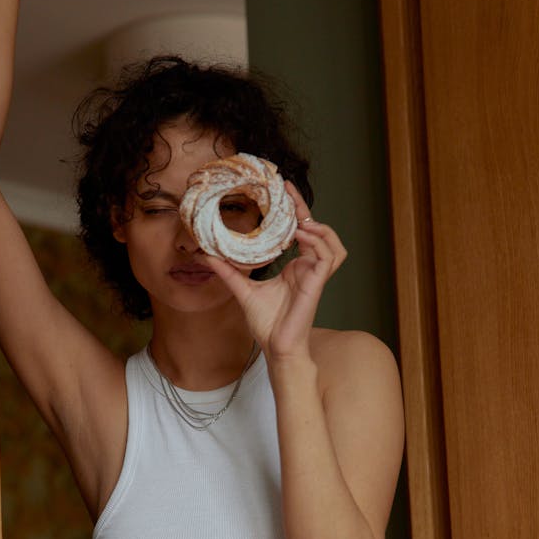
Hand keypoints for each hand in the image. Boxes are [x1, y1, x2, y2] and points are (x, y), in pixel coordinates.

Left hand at [207, 182, 347, 358]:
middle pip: (318, 231)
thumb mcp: (242, 289)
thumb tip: (206, 255)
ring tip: (301, 220)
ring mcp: (314, 276)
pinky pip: (327, 258)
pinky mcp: (317, 284)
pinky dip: (318, 243)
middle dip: (305, 210)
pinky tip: (301, 236)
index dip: (296, 211)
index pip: (301, 232)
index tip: (283, 191)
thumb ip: (227, 271)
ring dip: (320, 228)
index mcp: (295, 267)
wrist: (276, 347)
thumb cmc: (266, 323)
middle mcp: (307, 268)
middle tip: (288, 191)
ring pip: (332, 244)